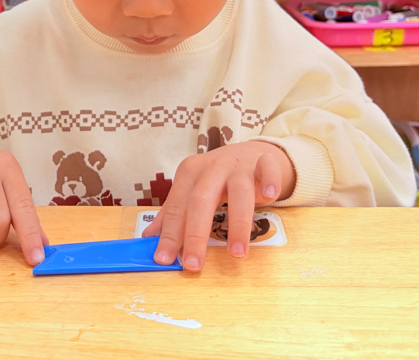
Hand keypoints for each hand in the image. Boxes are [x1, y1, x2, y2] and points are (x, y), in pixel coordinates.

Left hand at [143, 141, 294, 271]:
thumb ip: (174, 212)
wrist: (251, 153)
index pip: (176, 208)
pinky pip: (267, 170)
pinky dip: (269, 181)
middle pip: (201, 201)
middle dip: (195, 234)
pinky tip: (269, 196)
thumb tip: (149, 238)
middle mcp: (212, 168)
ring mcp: (239, 165)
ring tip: (236, 253)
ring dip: (237, 223)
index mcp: (190, 174)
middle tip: (193, 264)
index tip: (164, 259)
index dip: (169, 234)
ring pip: (238, 192)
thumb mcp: (193, 189)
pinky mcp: (264, 162)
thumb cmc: (219, 176)